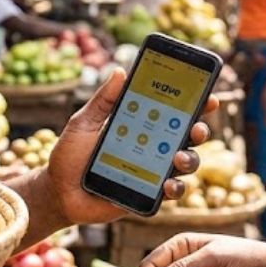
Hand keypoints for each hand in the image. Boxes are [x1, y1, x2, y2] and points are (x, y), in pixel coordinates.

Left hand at [44, 68, 216, 225]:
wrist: (58, 192)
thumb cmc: (69, 155)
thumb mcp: (83, 123)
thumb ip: (103, 101)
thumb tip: (120, 70)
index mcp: (140, 126)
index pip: (172, 112)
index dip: (194, 104)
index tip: (208, 96)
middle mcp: (152, 148)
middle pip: (186, 137)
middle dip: (199, 130)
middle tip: (196, 127)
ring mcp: (153, 172)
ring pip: (185, 164)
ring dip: (189, 159)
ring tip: (178, 157)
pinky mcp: (148, 195)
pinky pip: (171, 192)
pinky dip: (176, 188)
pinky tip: (169, 184)